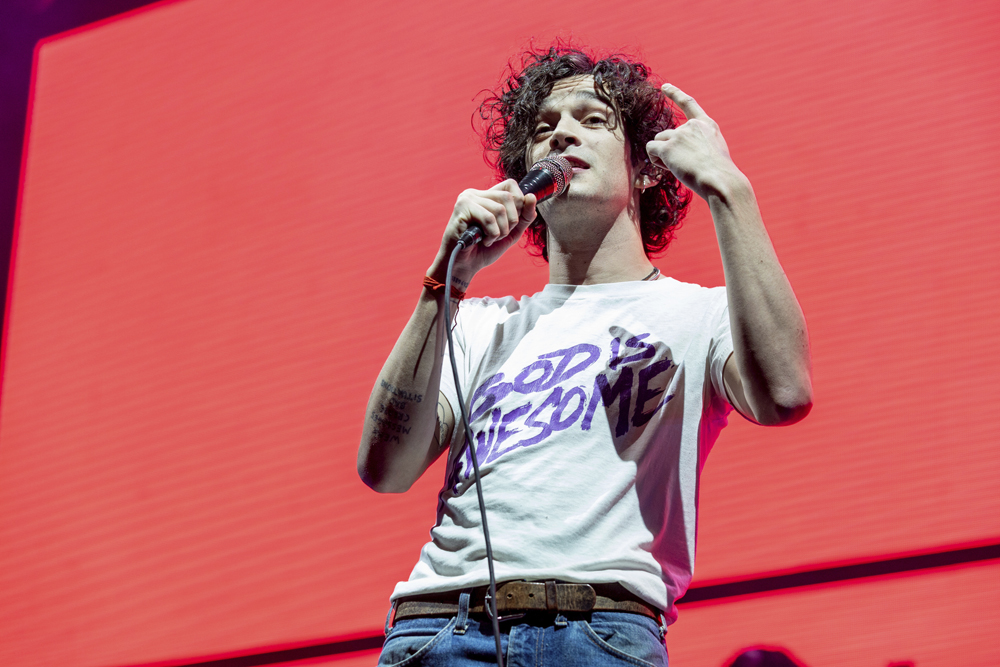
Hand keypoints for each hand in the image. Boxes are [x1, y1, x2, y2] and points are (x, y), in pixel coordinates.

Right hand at [427, 179, 536, 284]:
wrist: (464, 266)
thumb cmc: (484, 249)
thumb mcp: (510, 232)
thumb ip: (524, 216)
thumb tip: (532, 196)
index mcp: (486, 196)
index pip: (510, 185)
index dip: (519, 202)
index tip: (512, 222)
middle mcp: (476, 193)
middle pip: (508, 197)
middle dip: (511, 221)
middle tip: (500, 235)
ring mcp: (468, 198)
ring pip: (500, 209)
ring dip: (501, 231)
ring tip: (490, 239)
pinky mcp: (462, 208)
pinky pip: (488, 218)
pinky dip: (492, 234)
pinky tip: (483, 240)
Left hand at [646, 84, 744, 200]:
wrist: (720, 181)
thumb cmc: (719, 174)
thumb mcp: (714, 151)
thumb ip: (697, 144)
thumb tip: (673, 151)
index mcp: (707, 125)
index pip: (689, 104)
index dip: (675, 94)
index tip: (664, 86)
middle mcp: (692, 126)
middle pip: (667, 134)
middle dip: (670, 150)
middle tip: (685, 165)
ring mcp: (679, 135)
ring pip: (658, 142)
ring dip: (663, 156)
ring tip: (680, 167)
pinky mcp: (668, 147)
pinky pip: (650, 149)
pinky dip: (655, 159)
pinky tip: (668, 167)